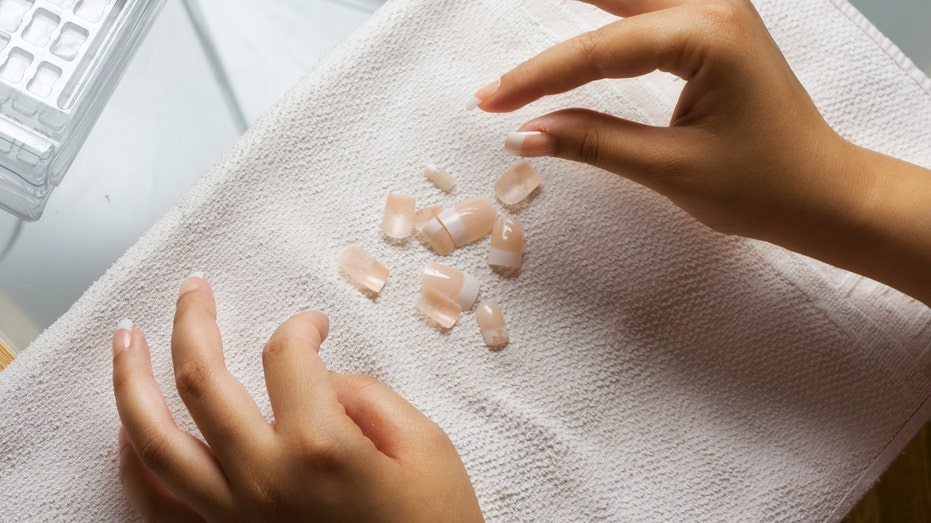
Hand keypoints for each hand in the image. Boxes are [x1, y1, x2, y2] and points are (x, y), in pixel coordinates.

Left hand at [112, 274, 483, 521]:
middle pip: (200, 380)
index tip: (315, 325)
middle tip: (193, 288)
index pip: (285, 356)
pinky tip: (125, 430)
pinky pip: (156, 505)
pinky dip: (130, 465)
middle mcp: (264, 476)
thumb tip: (319, 379)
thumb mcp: (424, 444)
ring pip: (154, 441)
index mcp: (318, 445)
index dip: (300, 326)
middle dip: (191, 321)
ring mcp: (235, 513)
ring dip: (130, 382)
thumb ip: (365, 395)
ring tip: (125, 339)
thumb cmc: (432, 521)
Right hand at [473, 0, 930, 304]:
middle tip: (494, 22)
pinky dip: (609, 13)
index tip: (490, 102)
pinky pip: (649, 9)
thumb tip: (524, 133)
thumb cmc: (762, 186)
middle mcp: (714, 6)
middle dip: (554, 9)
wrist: (825, 194)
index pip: (598, 51)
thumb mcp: (669, 167)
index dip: (537, 78)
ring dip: (584, 6)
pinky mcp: (715, 28)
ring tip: (528, 11)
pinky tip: (583, 11)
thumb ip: (592, 141)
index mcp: (707, 36)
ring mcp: (718, 11)